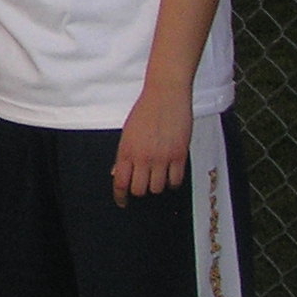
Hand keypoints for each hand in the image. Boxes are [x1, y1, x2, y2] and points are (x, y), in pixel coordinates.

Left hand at [112, 83, 192, 206]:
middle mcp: (143, 157)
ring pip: (157, 188)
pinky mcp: (179, 155)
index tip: (122, 202)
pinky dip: (173, 182)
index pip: (120, 182)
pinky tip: (171, 176)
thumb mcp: (127, 132)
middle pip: (139, 190)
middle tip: (143, 184)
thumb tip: (116, 173)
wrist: (166, 94)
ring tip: (158, 175)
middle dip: (140, 191)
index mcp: (126, 150)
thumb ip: (123, 155)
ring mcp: (162, 157)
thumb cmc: (146, 109)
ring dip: (157, 185)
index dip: (120, 196)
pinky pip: (176, 181)